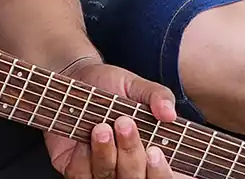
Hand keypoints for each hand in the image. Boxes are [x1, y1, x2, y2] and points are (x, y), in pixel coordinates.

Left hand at [45, 61, 185, 178]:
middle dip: (131, 155)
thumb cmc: (110, 85)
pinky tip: (84, 135)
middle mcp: (128, 167)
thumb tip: (169, 114)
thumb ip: (157, 96)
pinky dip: (84, 156)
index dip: (161, 172)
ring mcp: (102, 171)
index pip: (165, 177)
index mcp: (150, 152)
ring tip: (102, 127)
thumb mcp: (136, 85)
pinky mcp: (77, 169)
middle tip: (124, 123)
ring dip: (106, 154)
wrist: (75, 76)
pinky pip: (81, 175)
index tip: (155, 151)